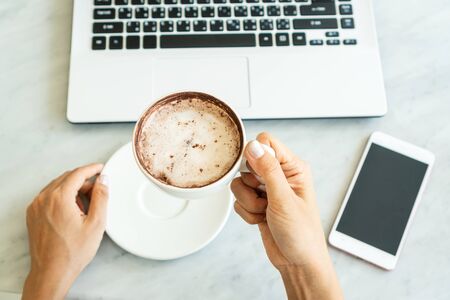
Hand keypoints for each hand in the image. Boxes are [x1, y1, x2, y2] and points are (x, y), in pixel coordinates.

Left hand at [22, 164, 108, 299]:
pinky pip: (48, 196)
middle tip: (98, 188)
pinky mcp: (33, 215)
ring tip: (86, 203)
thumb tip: (103, 180)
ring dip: (72, 188)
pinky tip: (72, 210)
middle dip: (83, 179)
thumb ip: (101, 197)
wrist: (52, 271)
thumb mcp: (96, 223)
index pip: (77, 174)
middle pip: (66, 178)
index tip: (100, 168)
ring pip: (56, 186)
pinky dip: (61, 196)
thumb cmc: (72, 252)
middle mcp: (44, 199)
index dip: (91, 169)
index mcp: (59, 198)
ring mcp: (36, 207)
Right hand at [231, 133, 342, 299]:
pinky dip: (246, 212)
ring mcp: (267, 190)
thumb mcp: (284, 199)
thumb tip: (254, 146)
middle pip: (249, 163)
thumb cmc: (302, 233)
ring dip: (248, 201)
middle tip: (265, 198)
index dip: (256, 155)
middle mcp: (280, 175)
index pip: (267, 143)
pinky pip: (238, 199)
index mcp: (293, 168)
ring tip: (265, 212)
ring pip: (240, 183)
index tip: (257, 173)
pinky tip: (261, 220)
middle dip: (251, 184)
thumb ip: (268, 170)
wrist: (297, 263)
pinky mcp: (257, 202)